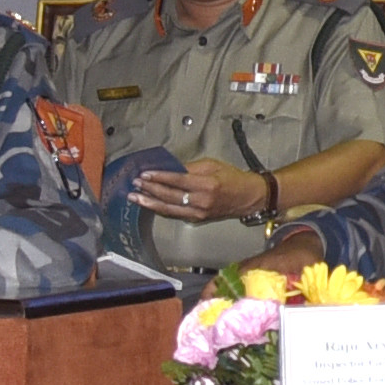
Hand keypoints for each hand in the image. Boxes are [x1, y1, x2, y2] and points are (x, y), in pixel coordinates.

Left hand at [139, 156, 272, 226]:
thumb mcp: (213, 165)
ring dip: (150, 203)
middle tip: (135, 184)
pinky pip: (175, 214)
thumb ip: (190, 167)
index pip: (177, 180)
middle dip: (150, 189)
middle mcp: (202, 201)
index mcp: (207, 185)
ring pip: (169, 209)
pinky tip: (150, 204)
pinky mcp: (197, 219)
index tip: (144, 174)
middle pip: (170, 196)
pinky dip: (160, 209)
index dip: (159, 177)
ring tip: (136, 197)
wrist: (249, 197)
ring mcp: (198, 213)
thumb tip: (170, 168)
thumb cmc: (233, 178)